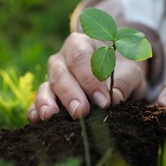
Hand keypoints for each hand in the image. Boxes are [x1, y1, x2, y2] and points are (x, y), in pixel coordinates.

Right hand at [27, 32, 147, 122]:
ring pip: (46, 87)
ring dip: (47, 102)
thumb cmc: (123, 72)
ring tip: (49, 116)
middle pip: (60, 73)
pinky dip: (35, 110)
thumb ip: (124, 83)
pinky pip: (36, 102)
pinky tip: (36, 120)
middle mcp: (62, 59)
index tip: (103, 101)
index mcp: (81, 44)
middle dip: (70, 94)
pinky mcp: (48, 96)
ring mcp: (52, 78)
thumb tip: (113, 99)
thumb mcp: (131, 74)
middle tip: (80, 112)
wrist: (118, 77)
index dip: (90, 79)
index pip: (80, 57)